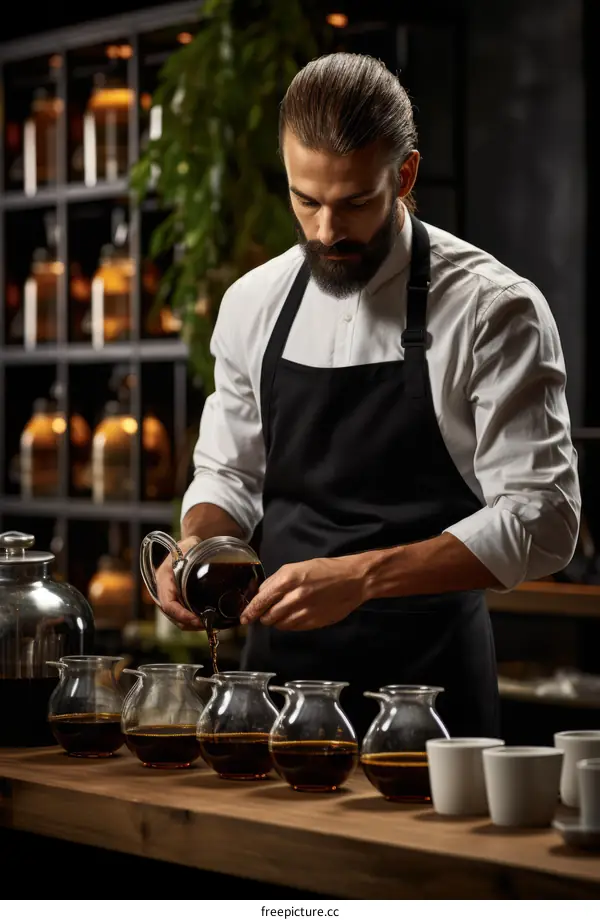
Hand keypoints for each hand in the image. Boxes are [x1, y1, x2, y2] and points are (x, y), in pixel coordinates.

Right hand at [155, 536, 204, 630]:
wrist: (186, 549)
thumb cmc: (187, 547)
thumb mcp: (190, 545)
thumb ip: (194, 551)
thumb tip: (202, 558)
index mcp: (163, 579)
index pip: (168, 604)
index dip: (181, 615)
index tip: (197, 620)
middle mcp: (163, 592)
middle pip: (174, 616)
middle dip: (191, 624)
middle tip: (210, 625)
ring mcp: (170, 599)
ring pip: (179, 620)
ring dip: (193, 625)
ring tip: (211, 625)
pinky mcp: (178, 602)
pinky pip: (183, 617)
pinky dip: (194, 622)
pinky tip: (208, 620)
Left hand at [240, 556, 366, 630]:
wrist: (353, 580)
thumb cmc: (325, 570)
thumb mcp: (296, 567)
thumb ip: (276, 581)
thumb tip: (259, 594)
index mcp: (288, 579)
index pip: (261, 600)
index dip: (249, 611)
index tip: (244, 618)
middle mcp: (294, 597)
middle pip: (268, 616)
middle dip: (263, 616)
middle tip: (265, 613)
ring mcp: (304, 612)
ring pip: (279, 625)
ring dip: (276, 621)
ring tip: (283, 612)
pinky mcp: (313, 622)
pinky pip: (293, 628)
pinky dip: (289, 624)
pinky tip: (295, 615)